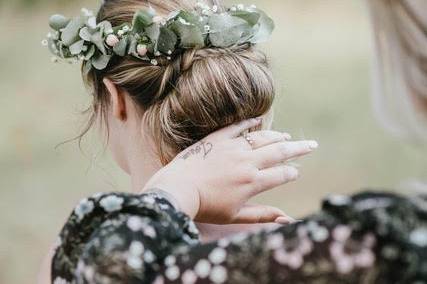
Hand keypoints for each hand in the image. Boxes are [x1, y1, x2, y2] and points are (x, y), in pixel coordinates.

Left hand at [142, 118, 317, 223]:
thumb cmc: (206, 207)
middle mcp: (247, 162)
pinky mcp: (217, 139)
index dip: (291, 173)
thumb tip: (288, 220)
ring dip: (277, 136)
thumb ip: (263, 215)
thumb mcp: (236, 216)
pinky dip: (248, 123)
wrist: (178, 190)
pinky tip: (257, 119)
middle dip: (298, 148)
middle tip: (312, 144)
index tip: (295, 172)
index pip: (281, 174)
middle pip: (279, 151)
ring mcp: (232, 148)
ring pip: (262, 137)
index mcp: (253, 182)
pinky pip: (237, 127)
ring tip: (287, 136)